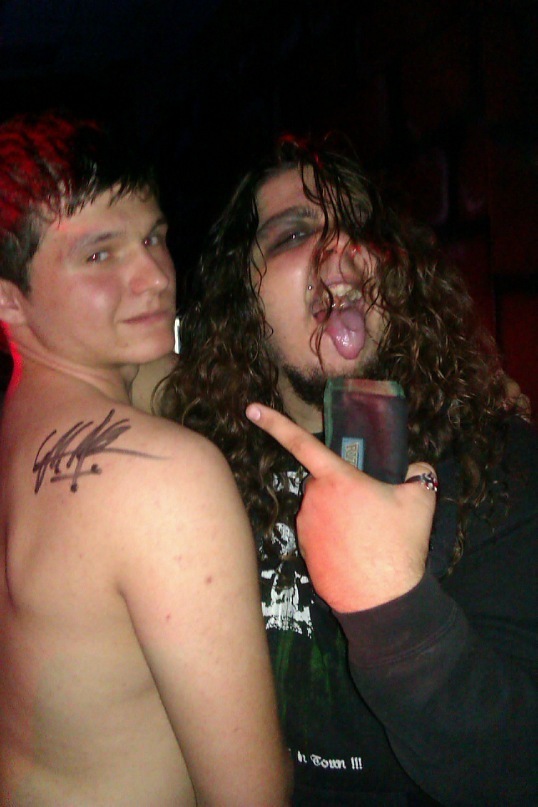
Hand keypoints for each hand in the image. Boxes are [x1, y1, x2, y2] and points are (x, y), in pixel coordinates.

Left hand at [246, 403, 437, 611]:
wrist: (382, 598)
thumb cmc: (399, 545)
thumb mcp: (421, 500)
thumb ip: (419, 472)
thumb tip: (415, 468)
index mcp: (337, 479)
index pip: (301, 442)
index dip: (274, 422)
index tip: (251, 408)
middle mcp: (314, 499)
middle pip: (323, 481)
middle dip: (342, 487)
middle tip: (371, 507)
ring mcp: (306, 527)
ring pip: (320, 507)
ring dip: (337, 513)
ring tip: (366, 534)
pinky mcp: (305, 551)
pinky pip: (318, 532)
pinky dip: (333, 537)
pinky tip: (354, 551)